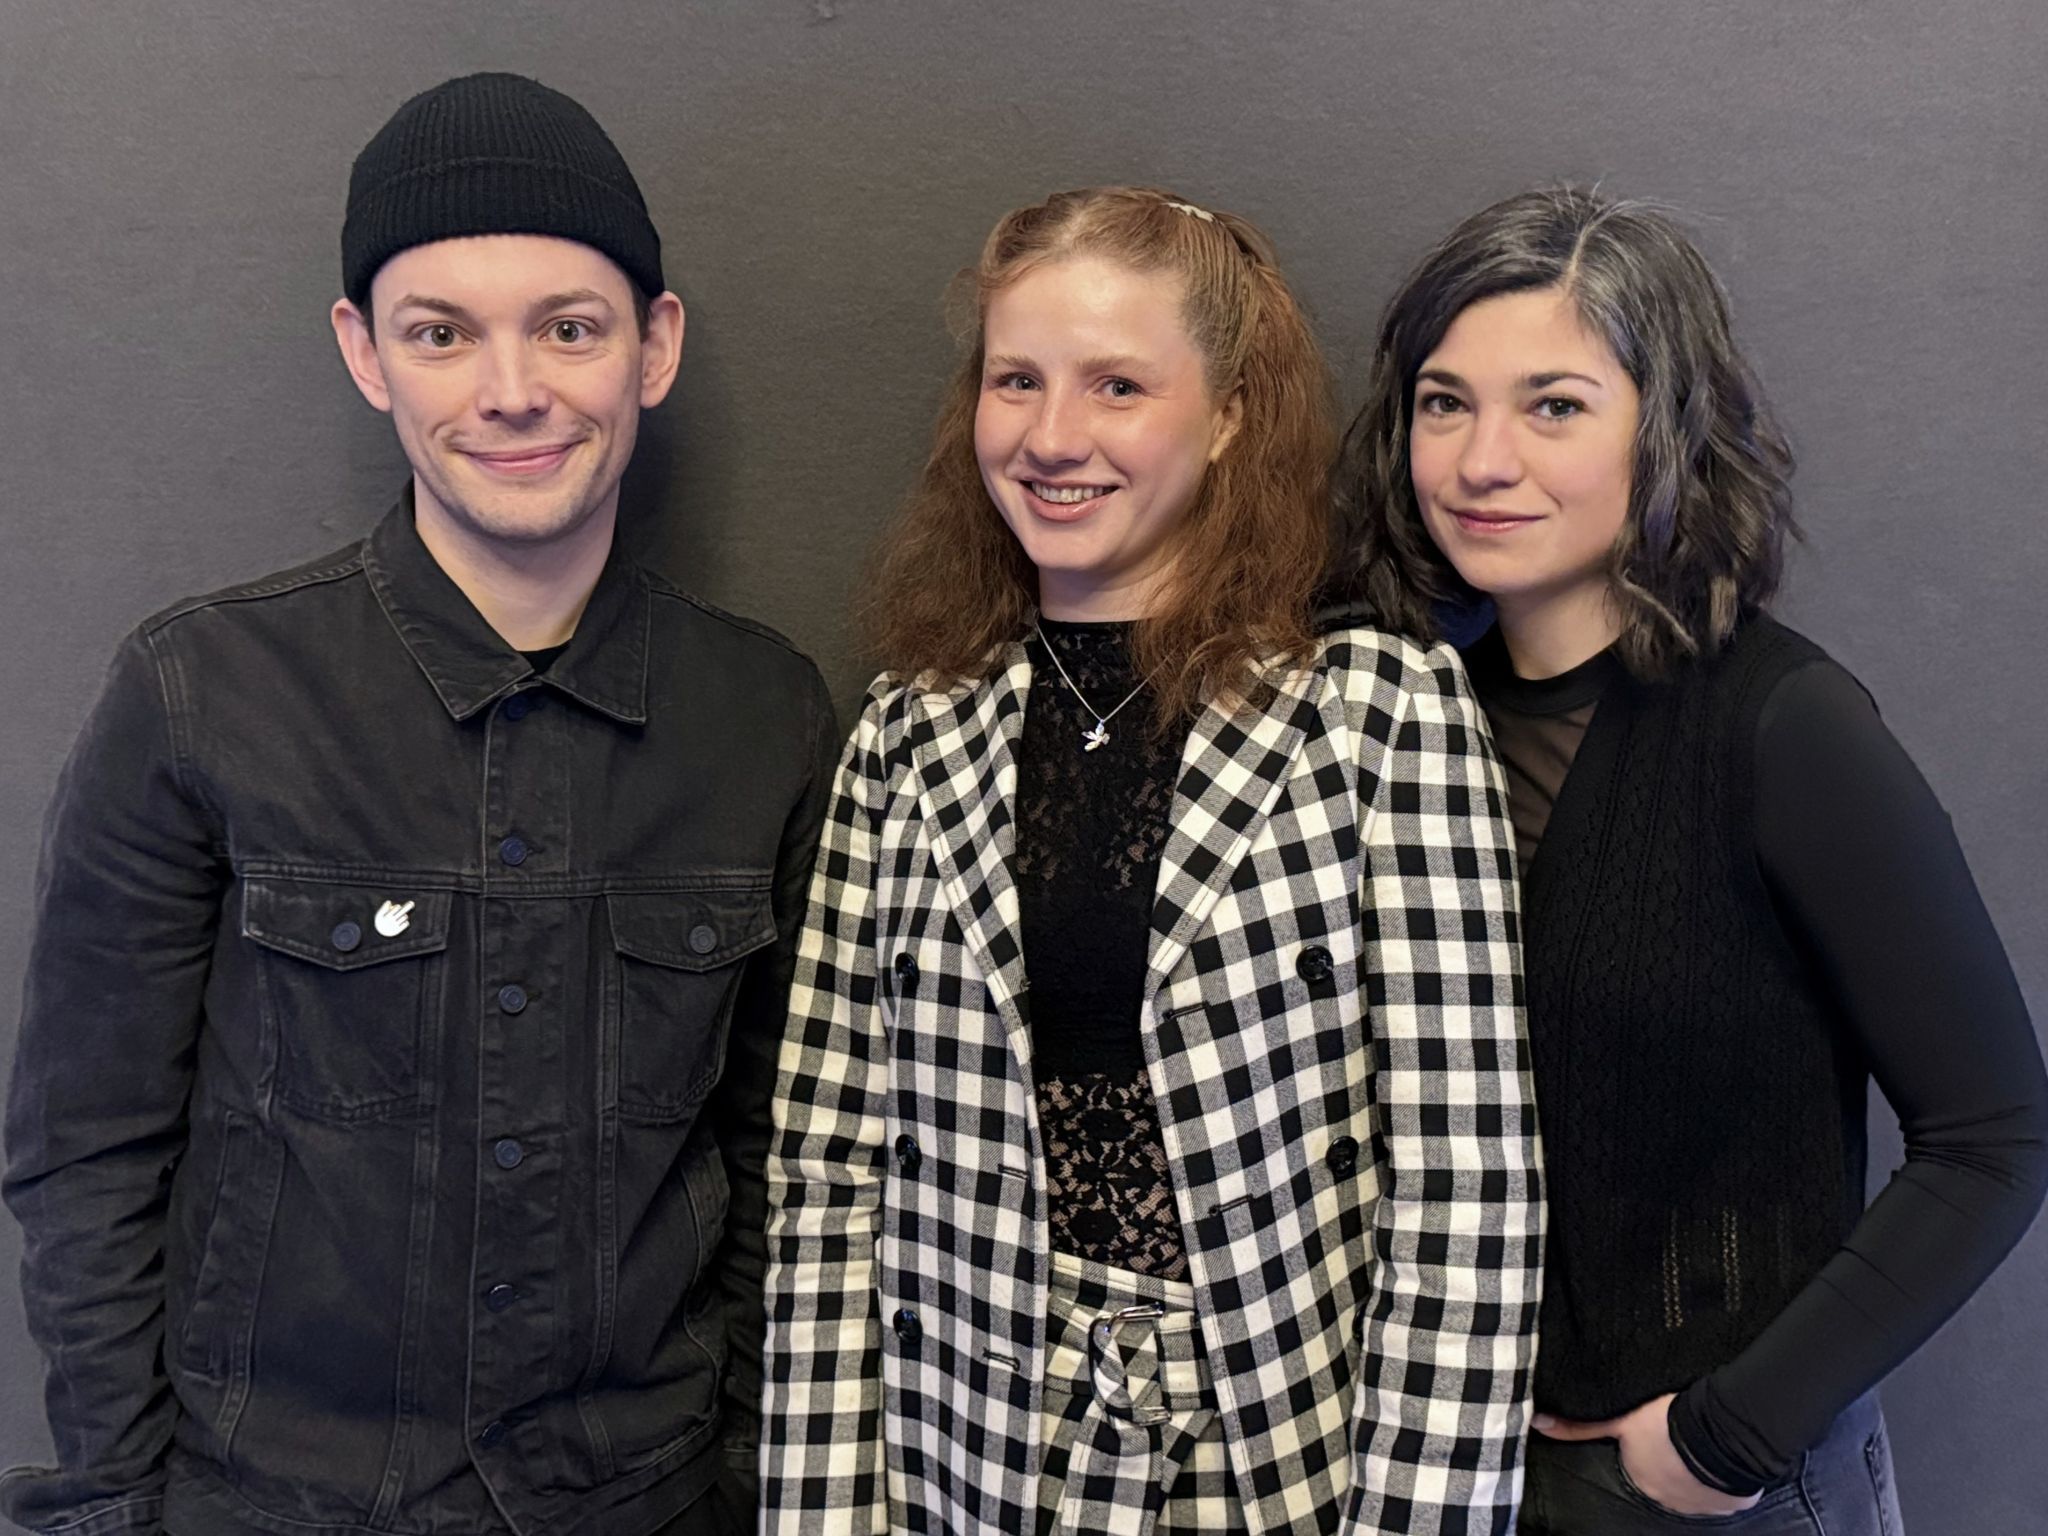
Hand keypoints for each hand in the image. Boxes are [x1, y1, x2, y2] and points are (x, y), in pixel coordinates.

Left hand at [1533, 1393, 1761, 1516]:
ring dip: (1697, 1470)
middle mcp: (1668, 1499)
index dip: (1647, 1448)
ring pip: (1696, 1487)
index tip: (1656, 1432)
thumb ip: (1580, 1427)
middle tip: (1679, 1435)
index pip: (1639, 1465)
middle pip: (1667, 1478)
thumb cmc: (1665, 1425)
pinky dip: (1725, 1479)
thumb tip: (1538, 1423)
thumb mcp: (1620, 1421)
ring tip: (1703, 1444)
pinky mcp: (1731, 1503)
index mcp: (1641, 1480)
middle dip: (1671, 1461)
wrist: (1718, 1435)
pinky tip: (1724, 1460)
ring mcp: (1701, 1505)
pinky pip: (1725, 1493)